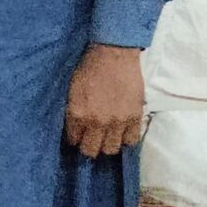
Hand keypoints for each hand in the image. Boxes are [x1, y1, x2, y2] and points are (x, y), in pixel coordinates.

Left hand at [64, 44, 145, 158]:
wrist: (113, 55)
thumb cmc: (88, 69)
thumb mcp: (71, 90)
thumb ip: (72, 111)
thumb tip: (73, 127)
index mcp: (77, 114)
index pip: (73, 140)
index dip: (74, 139)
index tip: (77, 136)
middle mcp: (97, 122)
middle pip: (91, 150)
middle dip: (88, 147)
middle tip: (90, 139)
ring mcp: (117, 121)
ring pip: (111, 149)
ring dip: (107, 144)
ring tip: (106, 136)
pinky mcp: (135, 117)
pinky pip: (131, 140)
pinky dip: (125, 139)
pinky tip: (121, 132)